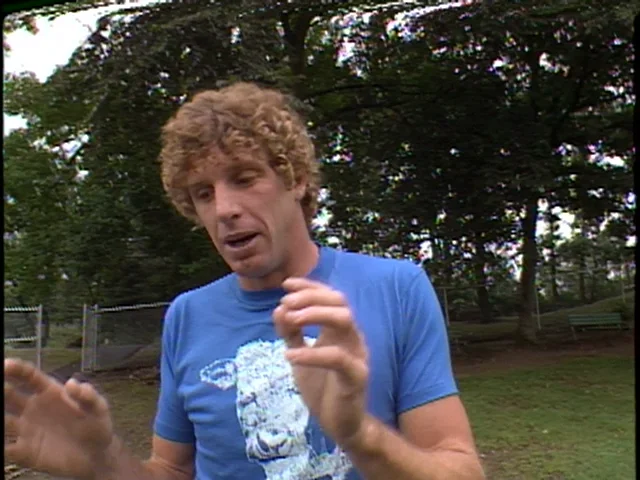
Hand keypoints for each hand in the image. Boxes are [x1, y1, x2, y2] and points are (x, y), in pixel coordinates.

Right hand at [4, 358, 114, 479]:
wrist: (97, 455)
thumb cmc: (97, 425)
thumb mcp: (98, 408)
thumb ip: (87, 396)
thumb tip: (72, 383)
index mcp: (50, 393)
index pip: (30, 377)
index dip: (18, 369)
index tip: (6, 364)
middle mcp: (34, 408)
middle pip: (9, 395)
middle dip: (0, 389)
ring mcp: (27, 429)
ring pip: (3, 421)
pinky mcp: (25, 452)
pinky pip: (5, 449)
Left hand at [273, 277, 370, 449]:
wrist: (341, 425)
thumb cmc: (323, 388)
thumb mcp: (300, 356)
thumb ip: (291, 334)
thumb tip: (279, 309)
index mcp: (340, 330)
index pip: (330, 297)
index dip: (310, 287)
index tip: (286, 284)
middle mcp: (352, 337)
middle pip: (339, 302)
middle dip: (311, 297)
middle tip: (286, 302)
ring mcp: (357, 354)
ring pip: (344, 321)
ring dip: (315, 314)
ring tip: (291, 320)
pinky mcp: (357, 376)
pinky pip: (337, 358)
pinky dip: (312, 354)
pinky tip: (289, 356)